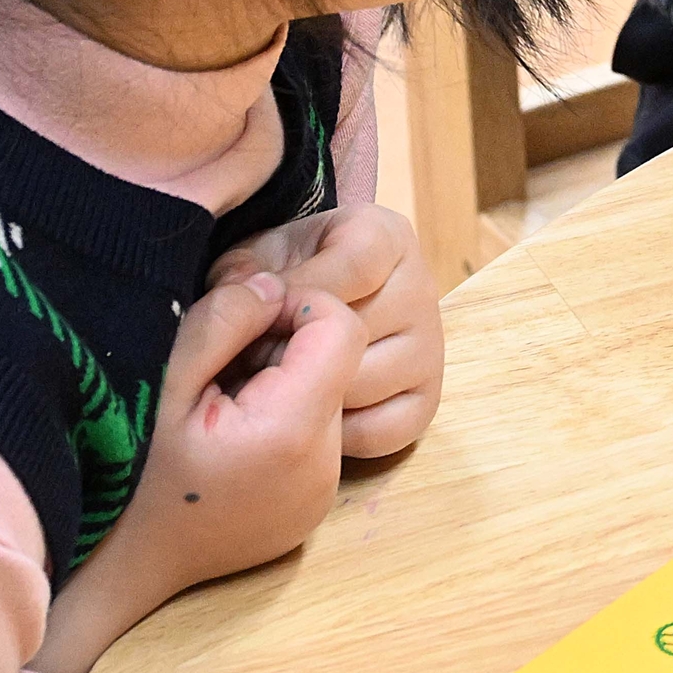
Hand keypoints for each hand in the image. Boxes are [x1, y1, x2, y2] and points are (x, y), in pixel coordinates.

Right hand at [32, 269, 361, 672]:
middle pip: (336, 365)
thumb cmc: (121, 470)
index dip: (294, 306)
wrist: (110, 568)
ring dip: (282, 385)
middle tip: (219, 371)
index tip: (240, 325)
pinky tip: (227, 439)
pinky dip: (281, 423)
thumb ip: (225, 317)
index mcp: (292, 431)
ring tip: (217, 407)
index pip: (341, 327)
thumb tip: (276, 286)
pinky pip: (315, 440)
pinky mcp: (308, 511)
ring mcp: (319, 496)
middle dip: (284, 350)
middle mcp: (323, 468)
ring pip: (327, 399)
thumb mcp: (162, 377)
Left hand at [211, 202, 441, 459]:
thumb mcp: (253, 259)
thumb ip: (243, 275)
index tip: (262, 311)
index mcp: (387, 238)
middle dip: (293, 350)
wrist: (308, 310)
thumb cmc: (279, 277)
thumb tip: (246, 301)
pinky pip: (380, 430)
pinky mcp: (426, 402)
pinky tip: (310, 413)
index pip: (358, 264)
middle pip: (357, 331)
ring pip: (362, 384)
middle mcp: (421, 289)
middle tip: (255, 357)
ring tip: (275, 385)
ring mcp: (428, 349)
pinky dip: (337, 434)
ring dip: (309, 394)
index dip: (301, 290)